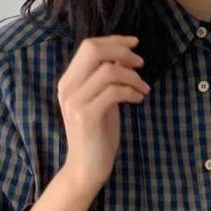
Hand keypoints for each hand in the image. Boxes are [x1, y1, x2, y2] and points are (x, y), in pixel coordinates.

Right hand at [57, 34, 150, 191]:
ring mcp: (75, 102)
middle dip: (122, 52)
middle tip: (140, 63)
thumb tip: (124, 57)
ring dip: (132, 76)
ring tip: (143, 88)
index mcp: (68, 82)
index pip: (89, 46)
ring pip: (108, 71)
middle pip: (94, 50)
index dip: (114, 41)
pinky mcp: (86, 116)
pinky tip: (139, 99)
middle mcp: (67, 88)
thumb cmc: (96, 136)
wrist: (85, 169)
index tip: (134, 44)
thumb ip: (105, 80)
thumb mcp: (100, 101)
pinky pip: (114, 91)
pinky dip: (131, 92)